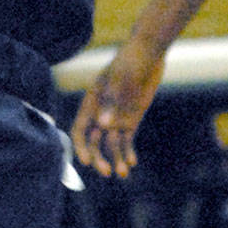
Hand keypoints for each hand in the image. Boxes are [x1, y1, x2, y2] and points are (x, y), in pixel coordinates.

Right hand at [71, 37, 165, 178]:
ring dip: (115, 158)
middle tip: (107, 172)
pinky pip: (127, 140)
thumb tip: (103, 125)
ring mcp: (116, 117)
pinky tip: (131, 161)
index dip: (80, 146)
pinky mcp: (131, 119)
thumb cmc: (129, 63)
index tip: (86, 161)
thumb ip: (112, 103)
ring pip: (111, 144)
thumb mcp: (120, 81)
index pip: (79, 129)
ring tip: (124, 172)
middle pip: (94, 141)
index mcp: (91, 102)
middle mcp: (101, 113)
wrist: (147, 55)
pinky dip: (128, 151)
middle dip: (98, 157)